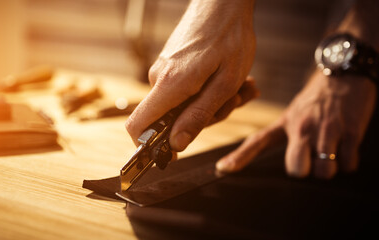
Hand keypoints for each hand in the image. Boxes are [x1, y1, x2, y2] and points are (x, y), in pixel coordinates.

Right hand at [126, 0, 256, 150]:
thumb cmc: (230, 38)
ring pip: (184, 104)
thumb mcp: (224, 84)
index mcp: (169, 85)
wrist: (224, 2)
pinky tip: (232, 78)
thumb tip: (176, 145)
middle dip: (205, 117)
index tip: (171, 153)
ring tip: (240, 85)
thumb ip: (199, 116)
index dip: (148, 146)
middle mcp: (160, 77)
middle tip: (234, 100)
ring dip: (214, 101)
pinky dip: (210, 89)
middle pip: (171, 119)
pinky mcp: (173, 64)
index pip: (137, 126)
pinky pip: (188, 88)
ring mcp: (166, 69)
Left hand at [216, 71, 376, 178]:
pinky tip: (347, 148)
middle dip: (304, 172)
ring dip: (329, 169)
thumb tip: (271, 157)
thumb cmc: (316, 99)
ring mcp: (326, 129)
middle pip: (295, 170)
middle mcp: (302, 127)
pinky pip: (349, 164)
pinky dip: (349, 163)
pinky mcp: (350, 130)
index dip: (239, 158)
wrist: (344, 72)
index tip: (222, 169)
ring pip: (324, 170)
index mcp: (285, 123)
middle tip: (311, 160)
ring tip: (331, 153)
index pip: (257, 142)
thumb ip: (280, 135)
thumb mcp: (291, 113)